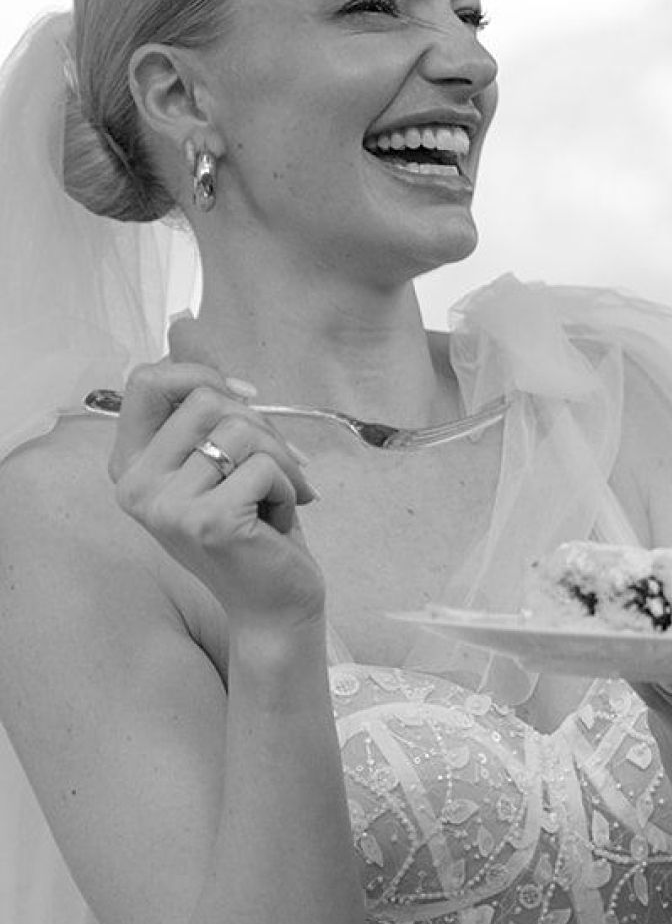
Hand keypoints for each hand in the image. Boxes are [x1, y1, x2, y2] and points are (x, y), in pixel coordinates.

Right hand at [109, 359, 323, 643]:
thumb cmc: (253, 527)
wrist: (275, 605)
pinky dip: (289, 487)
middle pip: (206, 399)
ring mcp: (166, 506)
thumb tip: (182, 318)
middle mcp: (135, 486)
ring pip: (241, 429)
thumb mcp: (220, 456)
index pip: (145, 379)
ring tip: (277, 499)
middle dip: (260, 427)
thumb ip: (200, 395)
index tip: (244, 402)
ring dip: (279, 460)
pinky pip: (263, 465)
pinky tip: (279, 521)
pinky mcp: (207, 522)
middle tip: (275, 470)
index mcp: (130, 465)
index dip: (202, 375)